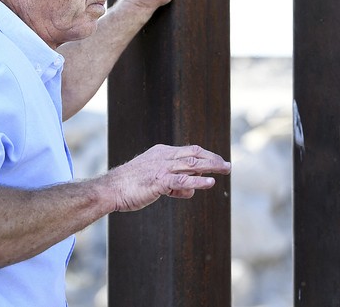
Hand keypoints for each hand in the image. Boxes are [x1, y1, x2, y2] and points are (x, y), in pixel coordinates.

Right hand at [105, 144, 230, 211]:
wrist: (111, 189)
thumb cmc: (131, 185)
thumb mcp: (154, 179)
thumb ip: (174, 183)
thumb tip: (191, 189)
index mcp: (161, 152)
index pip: (189, 151)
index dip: (205, 155)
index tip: (217, 161)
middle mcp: (163, 157)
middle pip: (194, 154)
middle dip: (213, 159)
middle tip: (227, 165)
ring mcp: (161, 168)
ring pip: (192, 164)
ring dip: (211, 166)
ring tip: (225, 169)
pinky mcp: (159, 181)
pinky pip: (182, 180)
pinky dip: (198, 181)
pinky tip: (210, 183)